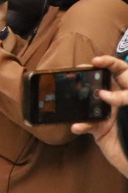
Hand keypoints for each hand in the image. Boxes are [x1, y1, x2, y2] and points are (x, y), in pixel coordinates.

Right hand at [72, 56, 127, 177]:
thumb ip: (125, 99)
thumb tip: (103, 94)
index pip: (122, 72)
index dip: (109, 63)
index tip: (95, 62)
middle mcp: (117, 102)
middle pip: (101, 83)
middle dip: (89, 76)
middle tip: (78, 72)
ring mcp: (106, 115)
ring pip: (89, 102)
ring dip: (79, 99)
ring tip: (70, 95)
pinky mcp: (98, 130)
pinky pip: (85, 125)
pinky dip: (80, 125)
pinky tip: (77, 126)